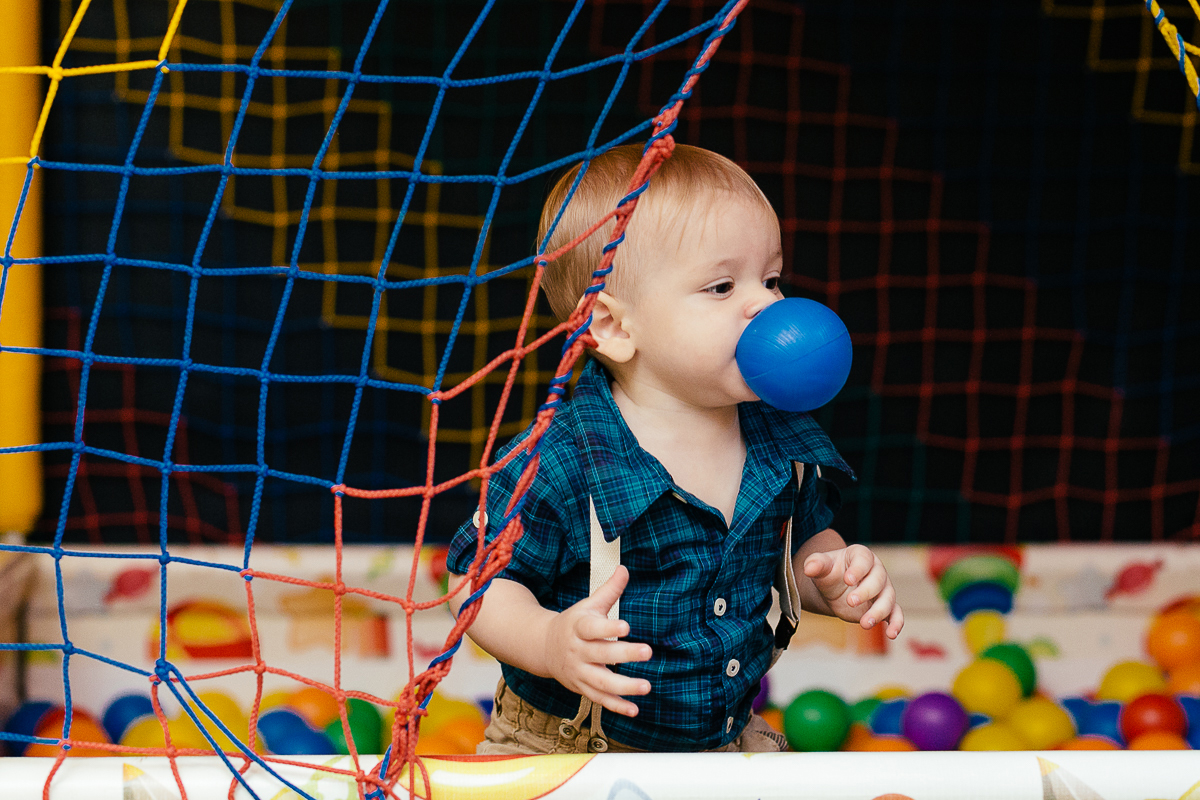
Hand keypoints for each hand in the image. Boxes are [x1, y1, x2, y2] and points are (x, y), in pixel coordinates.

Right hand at [543, 565, 652, 716]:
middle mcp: (578, 651)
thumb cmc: (574, 623)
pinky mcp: (582, 687)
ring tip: (646, 686)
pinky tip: (634, 709)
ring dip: (624, 687)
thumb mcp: (588, 605)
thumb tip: (624, 569)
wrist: (543, 647)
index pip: (593, 628)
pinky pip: (600, 700)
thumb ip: (609, 590)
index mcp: (579, 627)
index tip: (626, 626)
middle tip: (647, 651)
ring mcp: (579, 672)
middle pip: (601, 655)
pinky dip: (616, 706)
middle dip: (625, 654)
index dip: (609, 628)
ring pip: (601, 682)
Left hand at [803, 544, 904, 638]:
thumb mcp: (821, 567)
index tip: (847, 580)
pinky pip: (896, 614)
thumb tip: (809, 568)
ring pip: (888, 599)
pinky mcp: (886, 606)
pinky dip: (896, 623)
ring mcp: (883, 589)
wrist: (834, 589)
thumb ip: (816, 564)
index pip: (864, 560)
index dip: (858, 570)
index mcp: (861, 555)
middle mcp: (877, 571)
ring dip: (878, 612)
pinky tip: (892, 634)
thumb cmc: (829, 573)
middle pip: (878, 580)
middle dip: (865, 592)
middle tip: (850, 602)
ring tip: (865, 624)